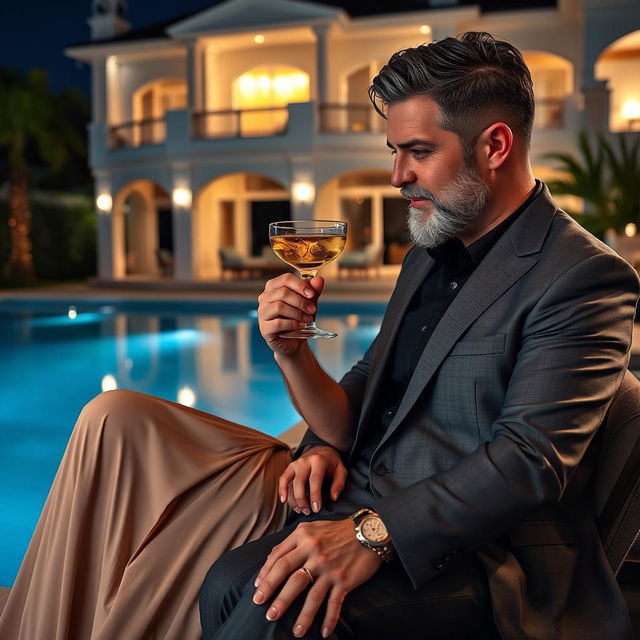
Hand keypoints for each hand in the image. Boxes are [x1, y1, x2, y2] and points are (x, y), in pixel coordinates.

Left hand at [253, 519, 382, 637]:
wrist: (368, 531)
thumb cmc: (337, 531)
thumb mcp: (311, 528)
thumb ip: (292, 541)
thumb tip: (271, 558)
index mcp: (303, 536)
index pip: (278, 557)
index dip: (265, 575)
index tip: (257, 590)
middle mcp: (314, 551)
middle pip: (289, 576)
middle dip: (275, 596)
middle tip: (266, 612)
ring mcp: (329, 567)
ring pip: (311, 595)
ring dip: (302, 616)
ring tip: (295, 631)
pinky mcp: (344, 579)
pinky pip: (334, 603)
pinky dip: (329, 619)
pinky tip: (324, 632)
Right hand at [257, 274, 324, 357]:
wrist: (295, 341)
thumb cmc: (299, 318)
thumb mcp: (309, 303)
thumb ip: (313, 290)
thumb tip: (319, 279)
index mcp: (273, 287)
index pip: (286, 279)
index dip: (300, 285)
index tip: (312, 294)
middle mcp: (264, 298)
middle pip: (283, 293)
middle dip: (301, 301)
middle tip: (313, 309)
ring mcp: (262, 313)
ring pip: (279, 306)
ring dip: (297, 313)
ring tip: (308, 319)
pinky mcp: (264, 328)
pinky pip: (278, 323)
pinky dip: (293, 324)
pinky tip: (301, 326)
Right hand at [279, 445, 346, 514]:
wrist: (322, 450)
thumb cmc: (332, 463)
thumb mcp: (341, 470)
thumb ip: (339, 483)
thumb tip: (333, 497)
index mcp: (318, 461)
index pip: (314, 480)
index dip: (315, 495)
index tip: (316, 509)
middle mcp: (305, 461)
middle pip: (299, 482)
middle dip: (302, 500)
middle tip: (308, 512)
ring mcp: (296, 463)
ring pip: (290, 482)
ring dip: (293, 499)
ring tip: (300, 510)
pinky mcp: (290, 467)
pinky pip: (283, 479)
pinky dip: (282, 490)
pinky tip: (284, 500)